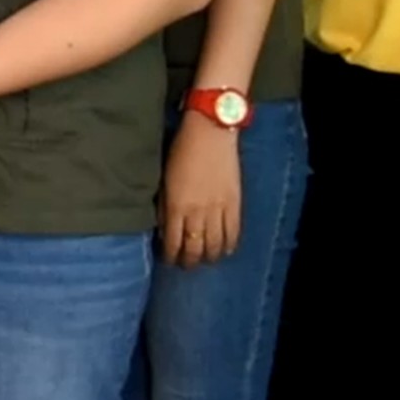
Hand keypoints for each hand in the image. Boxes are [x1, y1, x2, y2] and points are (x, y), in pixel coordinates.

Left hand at [159, 123, 244, 266]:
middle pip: (195, 248)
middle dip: (190, 261)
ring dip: (210, 256)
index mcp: (177, 206)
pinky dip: (230, 245)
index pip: (173, 242)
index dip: (171, 256)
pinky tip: (226, 251)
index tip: (169, 261)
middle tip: (187, 266)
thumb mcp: (164, 181)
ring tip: (206, 261)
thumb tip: (165, 231)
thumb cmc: (181, 152)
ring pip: (216, 244)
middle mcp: (198, 212)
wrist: (210, 134)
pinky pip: (234, 232)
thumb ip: (165, 208)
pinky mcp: (235, 203)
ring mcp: (219, 209)